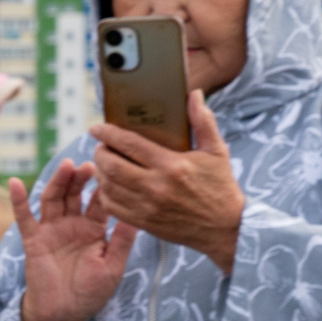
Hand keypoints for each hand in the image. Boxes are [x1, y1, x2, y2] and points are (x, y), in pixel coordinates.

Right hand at [10, 159, 139, 320]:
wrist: (62, 315)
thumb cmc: (90, 293)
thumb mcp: (113, 266)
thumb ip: (122, 240)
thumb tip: (140, 213)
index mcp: (94, 230)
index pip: (100, 201)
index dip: (106, 185)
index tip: (114, 167)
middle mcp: (72, 225)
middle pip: (76, 194)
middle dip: (82, 178)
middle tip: (91, 164)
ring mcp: (51, 230)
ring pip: (54, 199)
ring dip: (59, 181)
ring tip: (67, 166)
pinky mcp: (33, 239)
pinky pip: (24, 218)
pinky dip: (18, 200)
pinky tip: (15, 182)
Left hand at [88, 94, 244, 275]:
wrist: (225, 227)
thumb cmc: (220, 186)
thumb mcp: (216, 151)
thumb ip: (203, 121)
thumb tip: (194, 94)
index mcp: (172, 165)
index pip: (130, 144)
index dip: (108, 134)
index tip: (96, 128)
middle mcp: (156, 186)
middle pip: (112, 166)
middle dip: (100, 153)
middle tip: (101, 146)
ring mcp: (148, 206)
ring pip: (108, 187)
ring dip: (100, 173)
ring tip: (103, 164)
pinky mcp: (144, 222)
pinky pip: (112, 207)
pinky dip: (104, 194)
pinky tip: (108, 185)